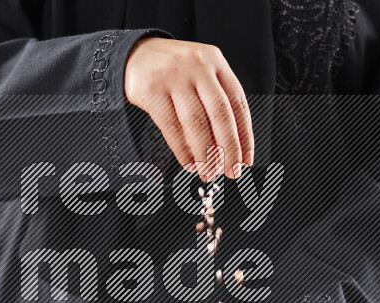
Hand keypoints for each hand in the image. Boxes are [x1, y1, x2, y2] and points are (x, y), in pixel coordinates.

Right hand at [124, 37, 253, 178]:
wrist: (134, 54)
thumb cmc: (173, 71)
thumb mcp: (199, 74)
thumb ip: (216, 101)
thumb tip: (230, 148)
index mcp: (215, 61)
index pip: (238, 103)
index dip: (244, 136)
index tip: (245, 160)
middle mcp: (197, 65)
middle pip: (220, 114)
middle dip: (228, 149)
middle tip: (231, 172)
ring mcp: (173, 76)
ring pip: (195, 123)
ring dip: (205, 154)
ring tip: (208, 172)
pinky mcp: (151, 89)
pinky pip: (171, 127)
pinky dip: (182, 150)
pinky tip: (189, 163)